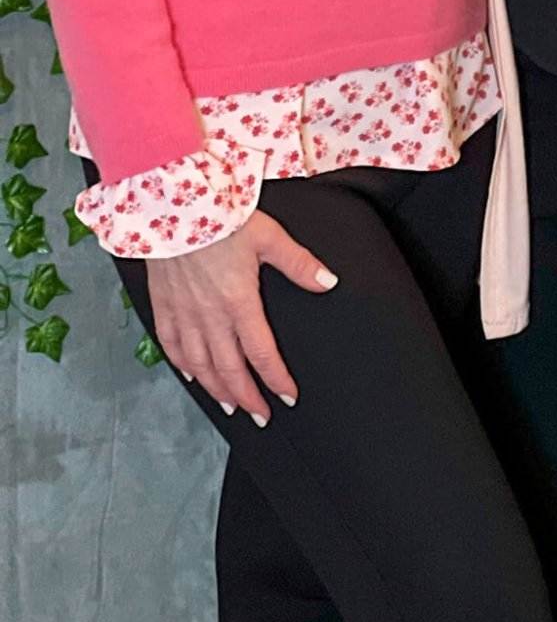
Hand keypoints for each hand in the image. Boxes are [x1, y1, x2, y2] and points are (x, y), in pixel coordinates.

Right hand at [147, 209, 337, 422]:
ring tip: (231, 405)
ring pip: (200, 365)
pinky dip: (183, 366)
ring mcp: (183, 313)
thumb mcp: (269, 236)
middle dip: (247, 397)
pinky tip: (193, 375)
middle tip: (260, 416)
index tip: (288, 396)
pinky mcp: (164, 305)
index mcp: (239, 301)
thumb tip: (328, 282)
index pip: (261, 353)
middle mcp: (210, 315)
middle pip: (229, 368)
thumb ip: (299, 263)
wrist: (172, 205)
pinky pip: (171, 345)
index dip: (276, 379)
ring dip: (217, 389)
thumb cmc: (222, 218)